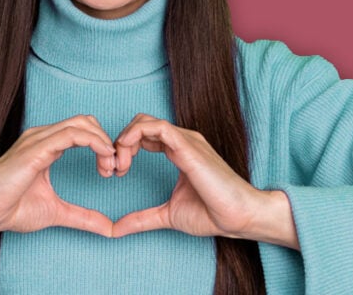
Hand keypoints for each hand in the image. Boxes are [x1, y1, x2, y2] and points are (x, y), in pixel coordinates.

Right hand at [0, 115, 115, 252]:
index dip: (103, 146)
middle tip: (115, 169)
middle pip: (86, 122)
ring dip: (104, 143)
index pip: (83, 131)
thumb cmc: (8, 208)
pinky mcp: (35, 148)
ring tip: (110, 168)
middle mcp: (42, 137)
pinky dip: (94, 143)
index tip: (112, 171)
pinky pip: (71, 134)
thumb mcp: (56, 212)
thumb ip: (82, 217)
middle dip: (107, 141)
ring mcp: (38, 139)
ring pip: (82, 123)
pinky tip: (104, 159)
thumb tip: (109, 228)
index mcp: (46, 146)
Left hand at [110, 114, 299, 248]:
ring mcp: (186, 140)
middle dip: (120, 143)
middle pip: (140, 124)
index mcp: (178, 151)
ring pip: (145, 121)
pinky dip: (135, 135)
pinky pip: (157, 127)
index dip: (124, 149)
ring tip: (120, 166)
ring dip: (124, 140)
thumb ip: (141, 219)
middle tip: (113, 170)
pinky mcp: (189, 146)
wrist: (238, 217)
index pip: (144, 135)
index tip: (117, 173)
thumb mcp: (167, 215)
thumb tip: (115, 229)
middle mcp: (182, 141)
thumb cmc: (212, 213)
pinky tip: (126, 154)